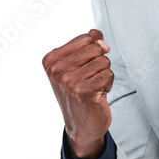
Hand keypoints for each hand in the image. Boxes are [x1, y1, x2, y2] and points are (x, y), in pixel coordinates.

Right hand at [42, 29, 112, 158]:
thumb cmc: (80, 92)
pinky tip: (97, 95)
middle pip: (96, 48)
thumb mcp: (78, 65)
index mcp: (50, 59)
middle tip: (90, 79)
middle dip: (100, 63)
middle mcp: (56, 69)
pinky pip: (109, 74)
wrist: (82, 125)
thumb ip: (87, 44)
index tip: (85, 68)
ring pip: (104, 61)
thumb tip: (97, 34)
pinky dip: (108, 84)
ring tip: (93, 87)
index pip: (86, 38)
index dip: (95, 50)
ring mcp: (68, 80)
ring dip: (104, 75)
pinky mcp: (83, 91)